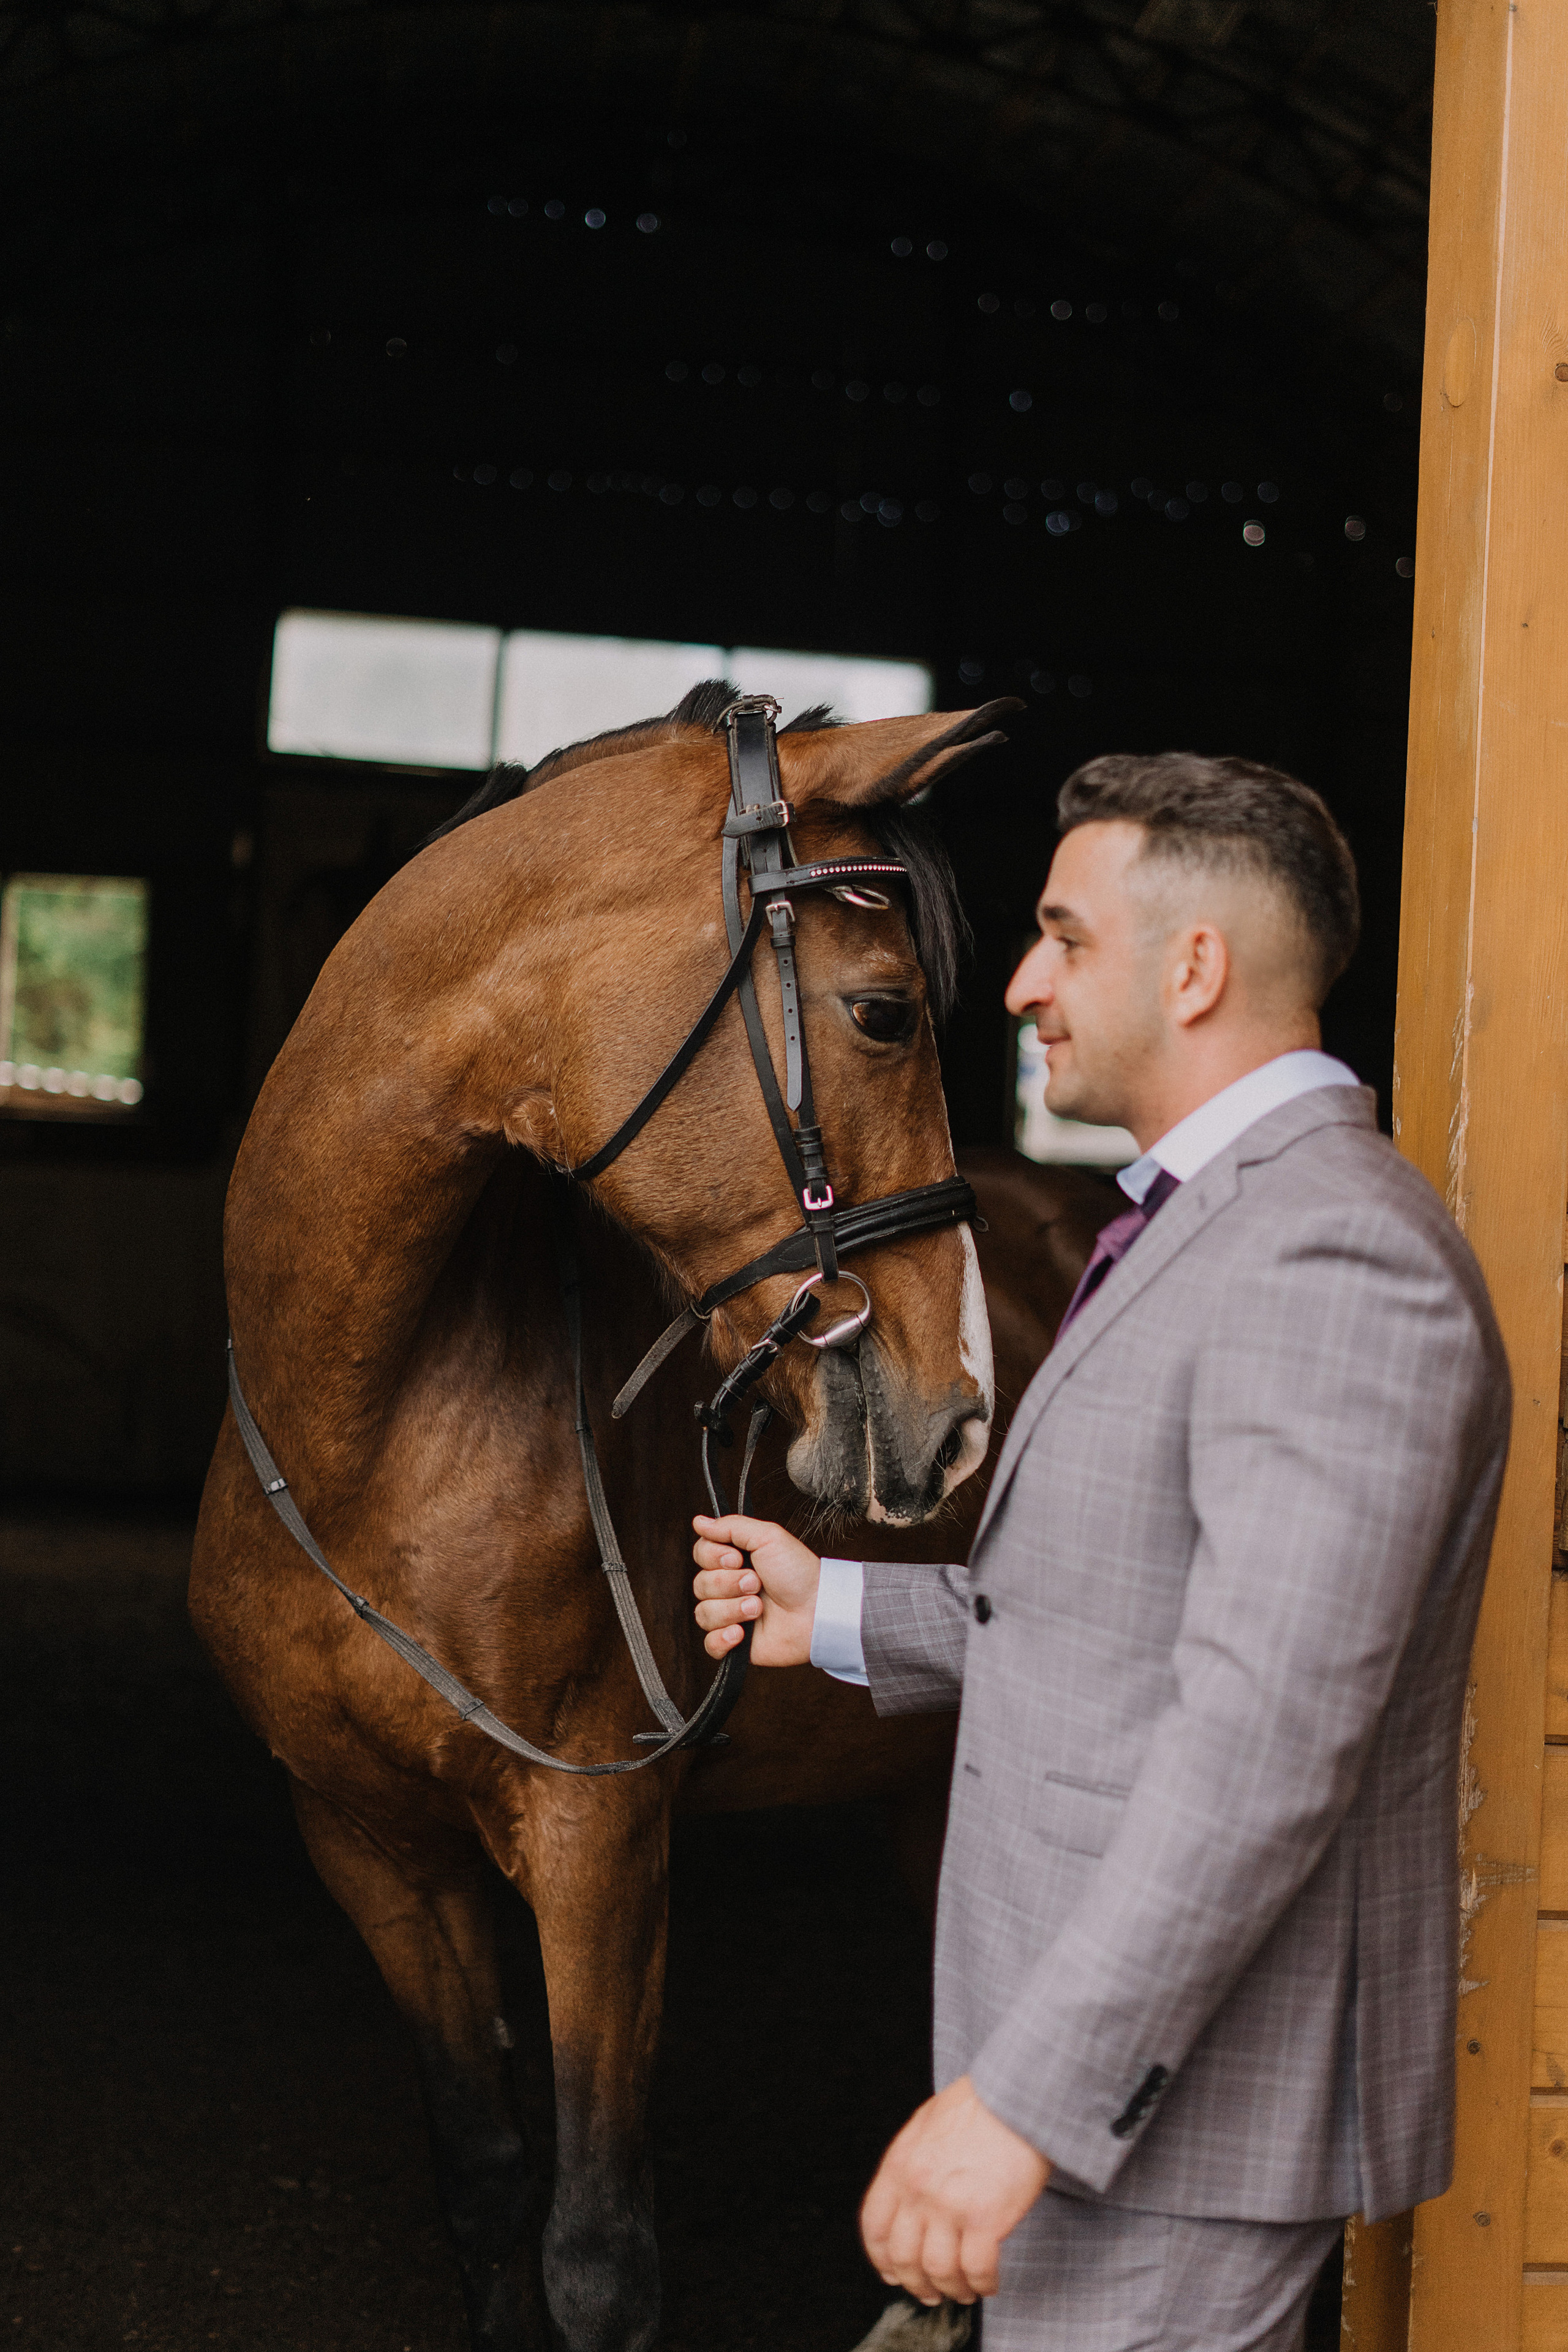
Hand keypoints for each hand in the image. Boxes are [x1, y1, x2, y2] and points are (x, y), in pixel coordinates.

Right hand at [691, 1514, 820, 1667]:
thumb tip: (699, 1521)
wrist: (818, 1611)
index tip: (737, 1558)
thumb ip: (731, 1526)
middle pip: (700, 1584)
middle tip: (757, 1583)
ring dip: (733, 1609)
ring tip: (758, 1608)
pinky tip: (742, 1632)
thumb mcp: (768, 1536)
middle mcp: (729, 1588)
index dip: (713, 1557)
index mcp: (734, 1561)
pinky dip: (722, 1638)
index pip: (700, 1555)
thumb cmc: (799, 1573)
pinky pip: (710, 1645)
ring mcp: (731, 1616)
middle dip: (729, 1584)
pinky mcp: (736, 1644)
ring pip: (704, 1613)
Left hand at [860, 2076, 1049, 2305]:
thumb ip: (913, 2160)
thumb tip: (909, 2194)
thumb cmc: (978, 2105)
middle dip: (916, 2283)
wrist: (1016, 2096)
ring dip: (951, 2289)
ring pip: (938, 2271)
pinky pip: (977, 2270)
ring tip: (964, 2292)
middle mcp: (919, 2190)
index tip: (892, 2273)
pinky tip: (988, 2283)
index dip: (882, 2258)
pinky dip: (981, 2284)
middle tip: (931, 2293)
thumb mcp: (927, 2124)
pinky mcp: (986, 2219)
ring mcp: (950, 2206)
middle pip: (903, 2257)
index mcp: (900, 2166)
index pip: (874, 2227)